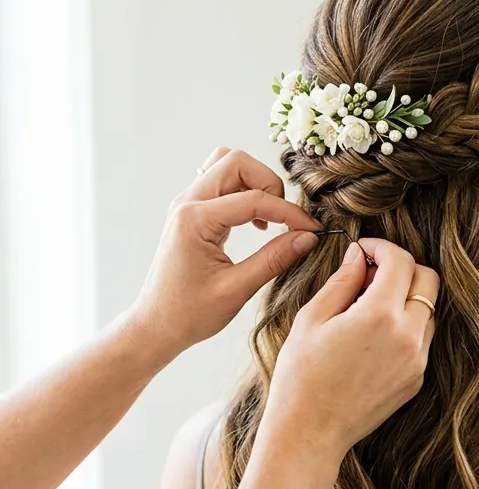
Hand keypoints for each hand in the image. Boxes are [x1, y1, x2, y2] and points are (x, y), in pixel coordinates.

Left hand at [126, 147, 321, 364]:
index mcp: (195, 220)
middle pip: (236, 162)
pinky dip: (243, 193)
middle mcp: (187, 203)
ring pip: (226, 165)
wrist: (156, 326)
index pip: (253, 198)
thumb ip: (274, 259)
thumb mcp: (237, 290)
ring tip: (268, 218)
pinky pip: (220, 184)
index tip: (311, 230)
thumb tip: (308, 238)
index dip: (289, 212)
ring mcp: (186, 205)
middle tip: (284, 218)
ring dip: (254, 183)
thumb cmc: (189, 314)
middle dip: (268, 184)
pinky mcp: (191, 213)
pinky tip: (255, 225)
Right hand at [261, 239, 439, 461]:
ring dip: (406, 297)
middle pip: (428, 280)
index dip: (382, 248)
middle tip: (371, 274)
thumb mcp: (312, 319)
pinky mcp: (417, 380)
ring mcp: (417, 361)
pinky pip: (422, 340)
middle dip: (403, 267)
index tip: (364, 251)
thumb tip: (358, 256)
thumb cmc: (301, 375)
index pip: (401, 261)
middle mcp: (408, 336)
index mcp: (379, 315)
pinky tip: (374, 336)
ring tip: (368, 307)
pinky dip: (406, 326)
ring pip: (429, 310)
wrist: (310, 431)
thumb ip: (341, 282)